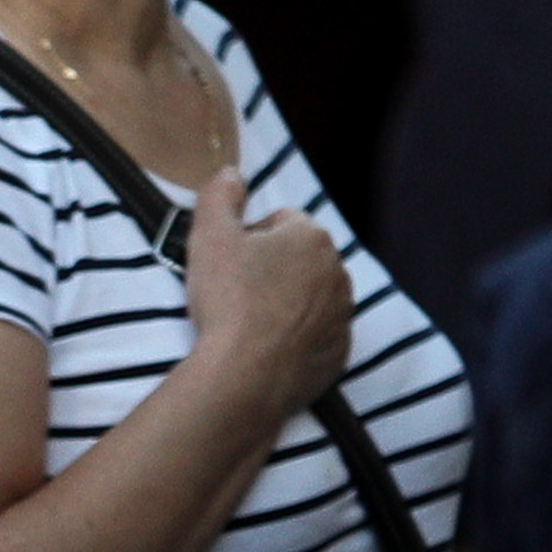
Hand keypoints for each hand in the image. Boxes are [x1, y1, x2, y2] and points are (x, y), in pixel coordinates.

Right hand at [180, 150, 352, 415]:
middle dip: (272, 270)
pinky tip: (267, 349)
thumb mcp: (209, 236)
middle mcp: (338, 273)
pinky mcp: (339, 354)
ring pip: (311, 298)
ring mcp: (342, 316)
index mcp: (312, 237)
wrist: (244, 378)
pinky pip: (317, 337)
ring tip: (251, 323)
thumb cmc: (228, 302)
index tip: (230, 264)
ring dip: (286, 304)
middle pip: (299, 260)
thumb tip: (232, 173)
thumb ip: (220, 195)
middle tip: (236, 294)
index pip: (281, 222)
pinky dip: (296, 339)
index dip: (249, 239)